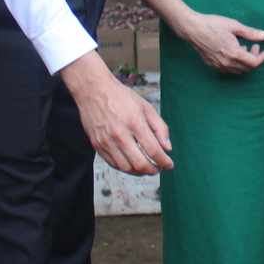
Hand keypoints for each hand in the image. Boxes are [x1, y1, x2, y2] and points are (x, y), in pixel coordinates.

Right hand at [59, 52, 171, 175]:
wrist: (93, 91)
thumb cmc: (121, 97)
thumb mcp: (146, 107)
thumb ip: (159, 128)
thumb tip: (167, 147)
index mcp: (135, 123)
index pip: (153, 150)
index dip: (164, 161)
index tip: (169, 165)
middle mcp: (120, 135)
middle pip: (140, 164)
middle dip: (153, 170)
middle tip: (158, 168)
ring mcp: (107, 142)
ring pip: (127, 168)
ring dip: (140, 172)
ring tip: (146, 167)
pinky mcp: (97, 146)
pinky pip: (114, 164)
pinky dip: (126, 168)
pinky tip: (132, 164)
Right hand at [179, 11, 263, 73]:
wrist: (193, 29)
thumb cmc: (213, 25)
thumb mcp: (234, 26)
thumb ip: (250, 33)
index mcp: (234, 54)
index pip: (254, 63)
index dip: (262, 58)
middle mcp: (227, 63)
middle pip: (247, 68)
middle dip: (255, 59)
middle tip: (255, 47)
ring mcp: (219, 65)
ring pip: (238, 70)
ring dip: (245, 62)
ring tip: (245, 49)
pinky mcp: (212, 64)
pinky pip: (228, 69)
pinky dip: (235, 64)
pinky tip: (233, 53)